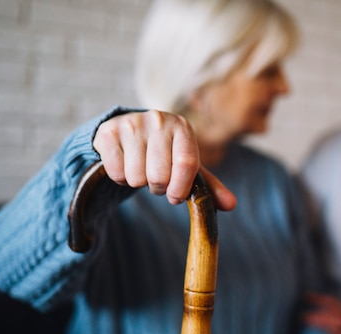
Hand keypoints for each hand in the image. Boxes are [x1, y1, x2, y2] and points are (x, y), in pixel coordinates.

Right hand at [93, 110, 235, 210]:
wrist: (129, 131)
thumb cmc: (165, 152)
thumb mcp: (187, 166)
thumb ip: (209, 186)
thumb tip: (231, 205)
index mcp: (183, 127)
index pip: (186, 164)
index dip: (180, 188)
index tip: (175, 197)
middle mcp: (158, 120)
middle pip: (159, 176)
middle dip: (157, 188)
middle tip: (155, 180)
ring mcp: (132, 124)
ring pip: (136, 177)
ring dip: (138, 182)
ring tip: (140, 169)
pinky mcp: (109, 132)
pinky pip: (116, 172)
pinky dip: (119, 177)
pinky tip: (124, 163)